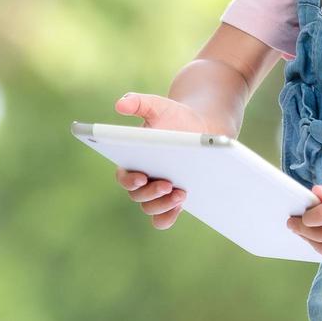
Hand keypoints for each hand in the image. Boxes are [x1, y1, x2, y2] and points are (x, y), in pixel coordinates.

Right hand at [113, 92, 213, 229]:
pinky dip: (169, 216)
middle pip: (138, 196)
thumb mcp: (158, 105)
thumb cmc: (174, 117)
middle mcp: (141, 181)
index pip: (123, 177)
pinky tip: (182, 205)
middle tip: (168, 183)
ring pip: (151, 209)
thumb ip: (138, 102)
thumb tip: (120, 104)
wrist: (201, 128)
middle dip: (152, 193)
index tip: (142, 176)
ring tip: (181, 192)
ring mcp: (156, 193)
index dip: (129, 180)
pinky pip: (164, 218)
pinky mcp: (172, 201)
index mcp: (132, 161)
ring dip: (163, 204)